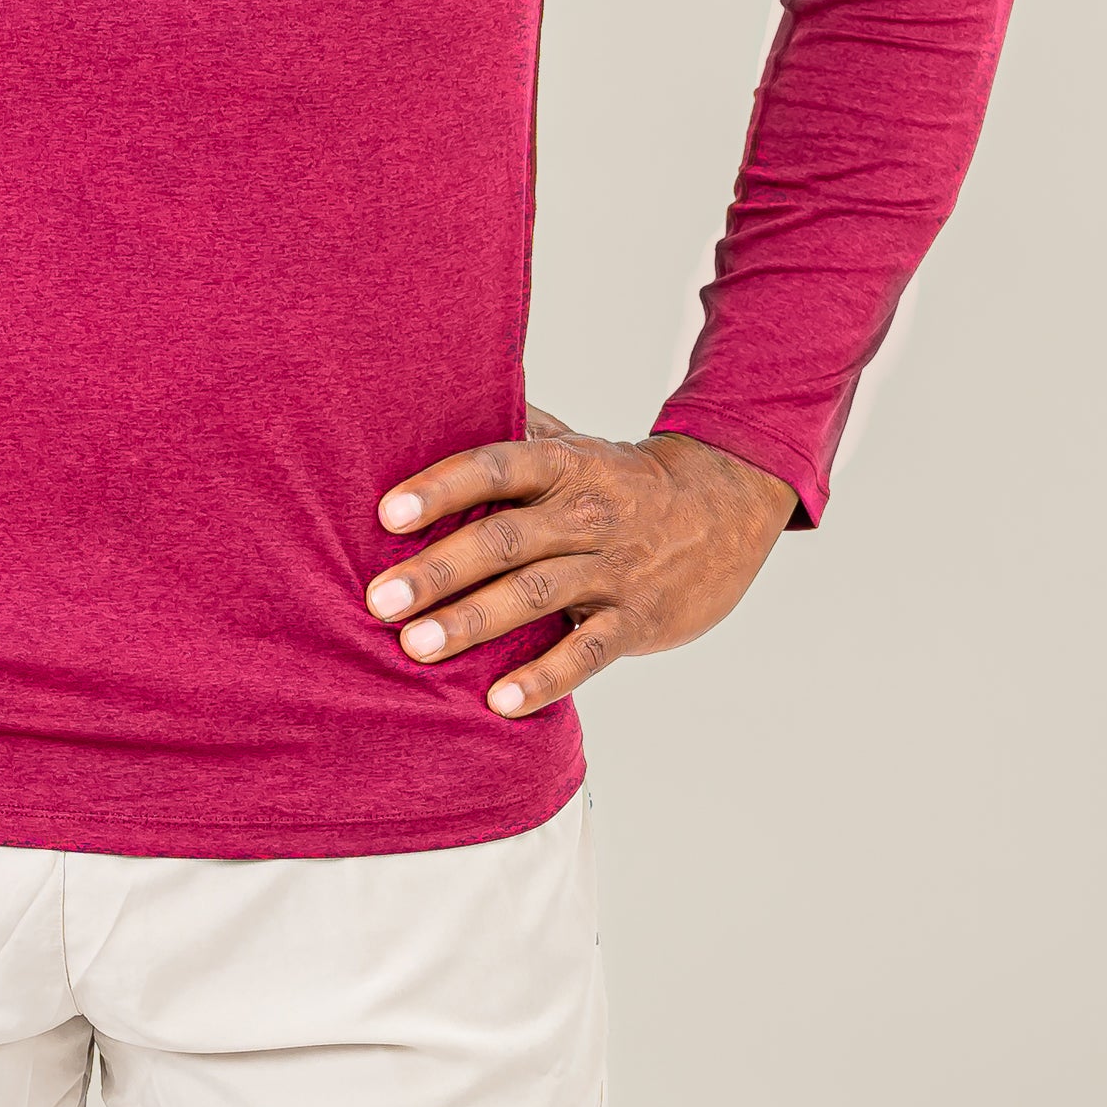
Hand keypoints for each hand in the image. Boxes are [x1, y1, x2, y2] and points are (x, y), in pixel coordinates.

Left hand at [365, 407, 795, 717]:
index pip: (496, 468)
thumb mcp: (575, 444)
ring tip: (417, 646)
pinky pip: (588, 652)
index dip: (443, 488)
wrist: (726, 506)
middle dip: (439, 570)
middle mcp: (586, 514)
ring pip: (537, 596)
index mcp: (563, 465)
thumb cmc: (621, 479)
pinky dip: (544, 678)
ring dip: (473, 621)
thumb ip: (512, 431)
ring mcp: (614, 568)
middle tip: (380, 599)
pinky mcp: (637, 619)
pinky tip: (499, 700)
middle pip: (506, 539)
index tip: (388, 514)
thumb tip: (433, 405)